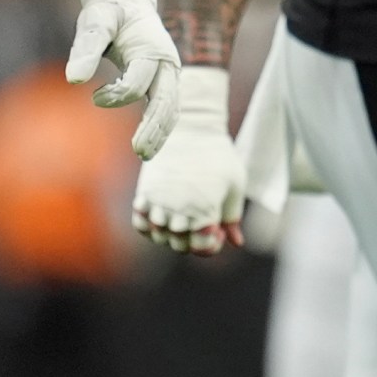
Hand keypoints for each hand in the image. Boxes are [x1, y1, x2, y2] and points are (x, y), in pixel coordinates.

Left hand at [65, 0, 181, 158]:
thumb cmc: (108, 10)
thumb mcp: (95, 21)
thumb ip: (85, 48)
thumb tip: (73, 80)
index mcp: (153, 48)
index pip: (142, 80)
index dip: (118, 93)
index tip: (94, 97)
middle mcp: (167, 63)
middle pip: (168, 101)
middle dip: (155, 127)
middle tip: (139, 152)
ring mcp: (169, 74)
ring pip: (172, 109)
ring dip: (161, 132)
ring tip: (144, 154)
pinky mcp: (163, 82)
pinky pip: (167, 109)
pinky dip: (161, 127)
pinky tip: (148, 145)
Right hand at [132, 66, 244, 254]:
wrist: (189, 128)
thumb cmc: (218, 156)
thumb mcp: (235, 187)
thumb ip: (233, 218)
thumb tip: (236, 242)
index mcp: (204, 212)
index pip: (202, 248)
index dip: (211, 244)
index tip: (216, 228)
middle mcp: (178, 212)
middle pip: (179, 246)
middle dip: (191, 240)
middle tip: (200, 221)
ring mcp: (158, 204)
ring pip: (159, 236)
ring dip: (170, 233)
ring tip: (182, 216)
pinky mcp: (144, 194)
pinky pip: (140, 223)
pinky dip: (148, 225)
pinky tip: (162, 214)